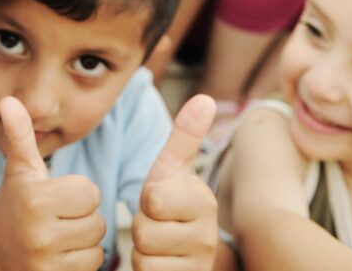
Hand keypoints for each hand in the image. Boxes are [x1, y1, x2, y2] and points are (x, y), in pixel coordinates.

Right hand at [0, 96, 104, 269]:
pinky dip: (80, 262)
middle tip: (56, 218)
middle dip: (82, 218)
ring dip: (83, 242)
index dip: (77, 192)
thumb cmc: (15, 203)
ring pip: (97, 248)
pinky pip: (92, 268)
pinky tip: (60, 256)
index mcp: (34, 199)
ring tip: (58, 236)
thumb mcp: (20, 170)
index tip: (55, 196)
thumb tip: (8, 101)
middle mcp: (39, 234)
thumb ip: (20, 135)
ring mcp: (45, 264)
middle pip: (97, 222)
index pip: (90, 192)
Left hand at [132, 94, 217, 269]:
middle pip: (144, 230)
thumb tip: (205, 97)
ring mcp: (199, 263)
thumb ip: (185, 136)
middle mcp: (208, 235)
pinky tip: (162, 265)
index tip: (161, 202)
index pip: (153, 198)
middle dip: (142, 228)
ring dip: (143, 252)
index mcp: (203, 201)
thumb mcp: (173, 171)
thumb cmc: (173, 207)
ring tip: (160, 246)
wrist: (188, 257)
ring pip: (144, 257)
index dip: (147, 201)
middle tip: (158, 225)